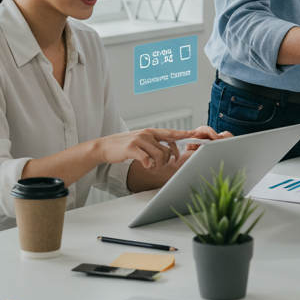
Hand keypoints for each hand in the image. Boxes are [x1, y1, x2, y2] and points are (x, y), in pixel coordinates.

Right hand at [97, 126, 225, 170]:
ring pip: (160, 155)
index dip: (183, 134)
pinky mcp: (132, 148)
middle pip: (167, 149)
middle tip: (161, 166)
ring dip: (158, 165)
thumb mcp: (140, 140)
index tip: (194, 134)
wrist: (105, 147)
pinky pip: (148, 159)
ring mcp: (140, 140)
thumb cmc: (124, 146)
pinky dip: (149, 165)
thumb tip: (166, 151)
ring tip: (151, 167)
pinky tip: (145, 166)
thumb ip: (153, 143)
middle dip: (167, 161)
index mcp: (151, 132)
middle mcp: (147, 134)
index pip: (170, 133)